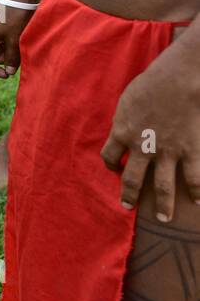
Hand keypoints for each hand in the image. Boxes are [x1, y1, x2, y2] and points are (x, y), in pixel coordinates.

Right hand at [0, 1, 35, 77]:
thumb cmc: (16, 18)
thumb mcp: (15, 40)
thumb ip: (11, 58)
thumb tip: (10, 72)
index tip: (8, 74)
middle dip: (1, 60)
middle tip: (16, 59)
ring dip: (4, 52)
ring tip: (18, 48)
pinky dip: (4, 43)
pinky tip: (16, 39)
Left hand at [100, 53, 199, 220]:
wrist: (176, 80)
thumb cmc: (149, 85)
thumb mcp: (127, 102)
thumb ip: (125, 120)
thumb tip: (123, 130)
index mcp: (122, 132)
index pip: (109, 156)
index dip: (110, 164)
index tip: (115, 169)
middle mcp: (142, 147)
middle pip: (132, 178)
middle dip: (130, 195)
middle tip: (128, 206)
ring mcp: (167, 151)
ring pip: (163, 186)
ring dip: (163, 205)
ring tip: (164, 219)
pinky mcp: (190, 149)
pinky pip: (193, 176)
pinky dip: (197, 191)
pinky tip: (198, 203)